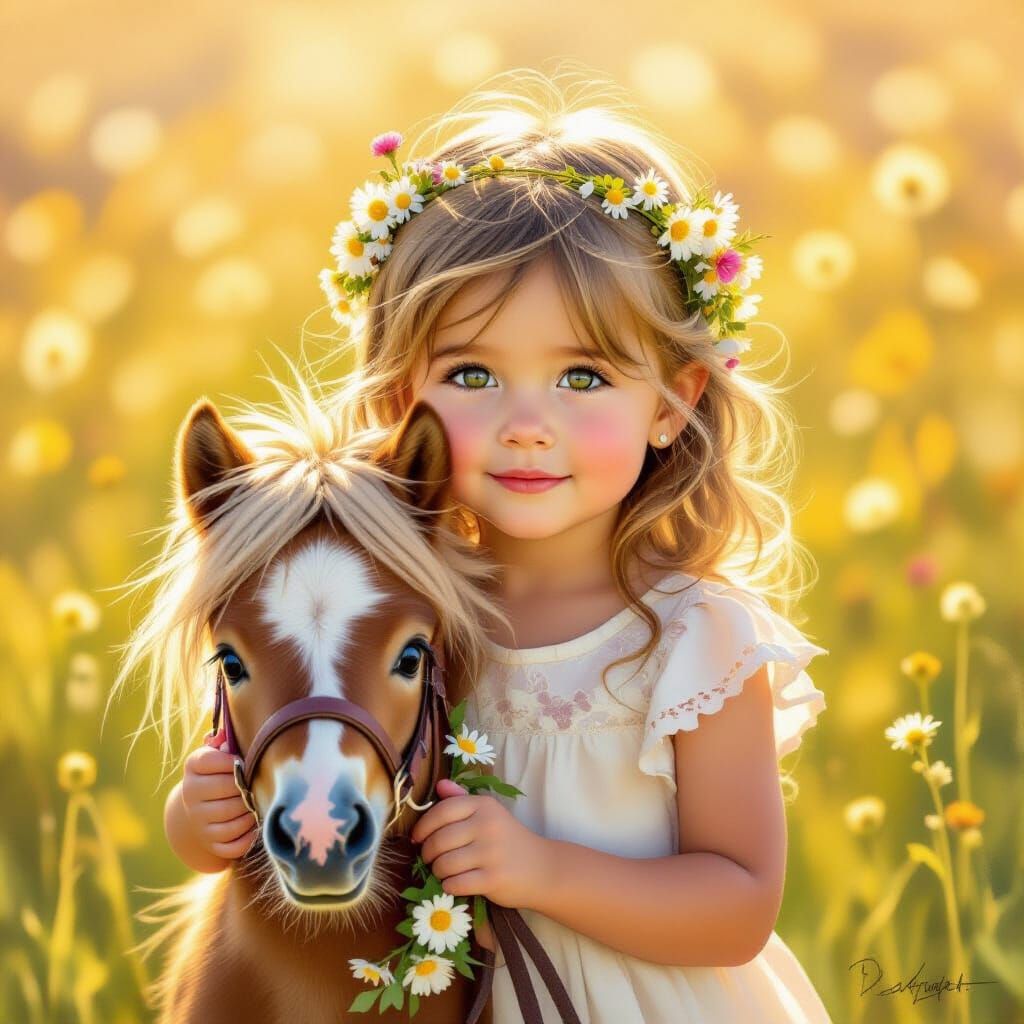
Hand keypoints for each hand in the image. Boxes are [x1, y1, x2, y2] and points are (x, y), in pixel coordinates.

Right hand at [179, 726, 258, 859]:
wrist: (201, 808)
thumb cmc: (221, 773)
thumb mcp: (219, 753)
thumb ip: (224, 741)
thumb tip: (225, 739)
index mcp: (193, 768)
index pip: (212, 760)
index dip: (234, 760)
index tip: (242, 762)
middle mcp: (191, 795)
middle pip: (229, 788)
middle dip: (246, 786)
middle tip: (255, 784)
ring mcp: (199, 822)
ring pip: (234, 817)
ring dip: (251, 811)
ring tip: (255, 803)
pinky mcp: (210, 844)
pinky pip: (235, 844)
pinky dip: (249, 836)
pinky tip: (252, 825)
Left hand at [409, 777, 547, 909]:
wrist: (542, 867)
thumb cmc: (509, 839)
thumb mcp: (490, 813)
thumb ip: (462, 799)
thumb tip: (440, 785)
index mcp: (483, 805)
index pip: (441, 811)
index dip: (423, 826)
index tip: (417, 838)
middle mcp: (487, 825)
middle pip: (438, 841)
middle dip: (428, 853)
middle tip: (431, 859)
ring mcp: (490, 853)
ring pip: (444, 864)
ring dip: (438, 871)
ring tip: (444, 871)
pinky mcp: (493, 879)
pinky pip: (455, 884)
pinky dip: (449, 886)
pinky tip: (455, 884)